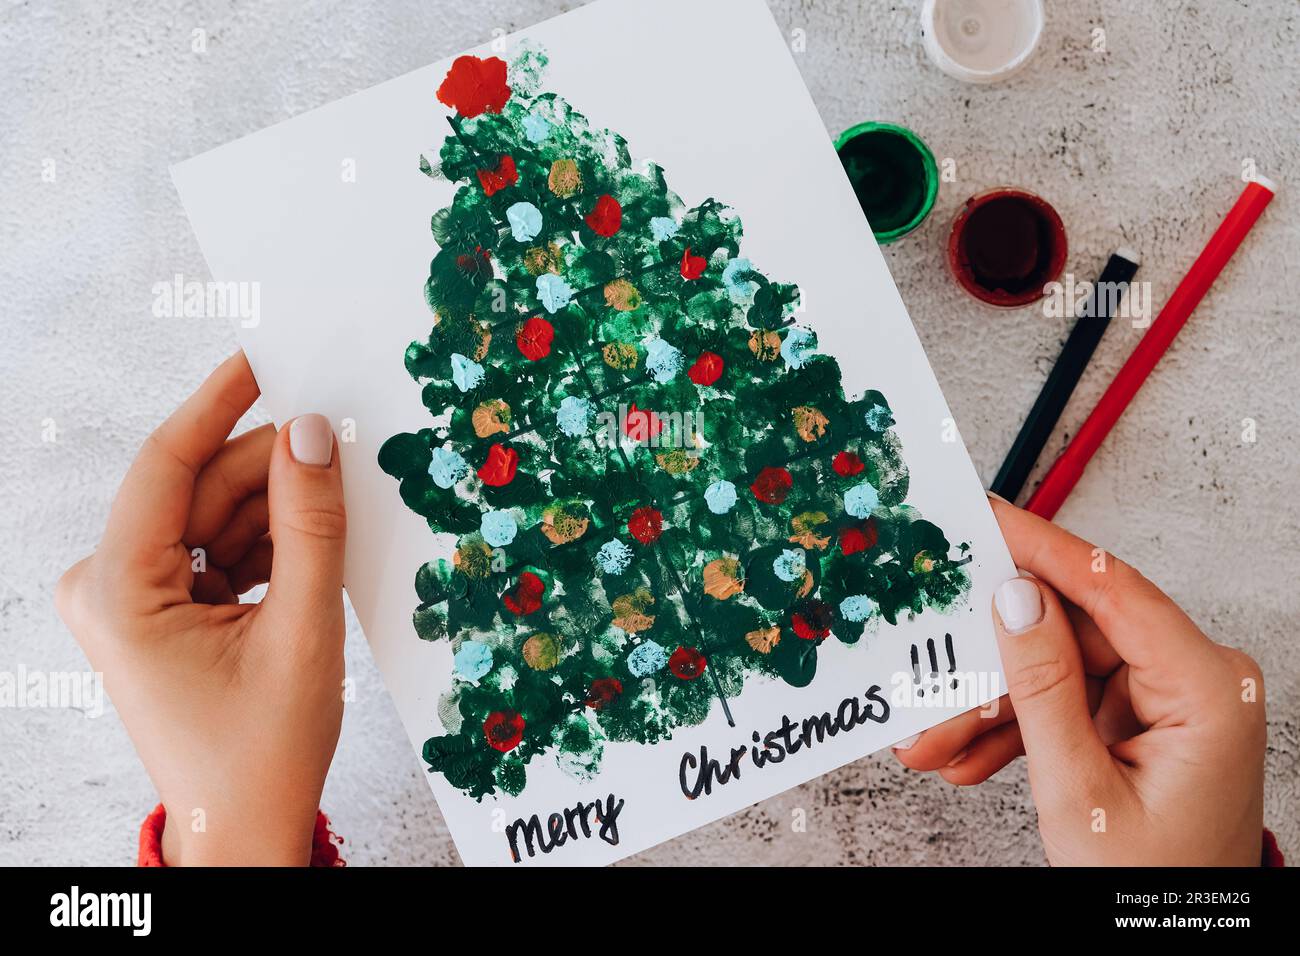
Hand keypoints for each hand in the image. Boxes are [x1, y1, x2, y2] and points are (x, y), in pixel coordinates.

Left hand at [56, 353, 346, 865]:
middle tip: (341, 449)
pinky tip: (307, 554)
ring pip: (210, 517)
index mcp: (116, 595)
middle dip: (270, 471)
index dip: (219, 403)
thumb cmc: (262, 752)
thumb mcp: (301, 627)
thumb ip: (312, 523)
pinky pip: (212, 549)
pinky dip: (264, 545)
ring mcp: (126, 600)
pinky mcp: (154, 611)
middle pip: (197, 491)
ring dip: (274, 513)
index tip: (263, 356)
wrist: (244, 829)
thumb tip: (315, 433)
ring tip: (332, 524)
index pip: (165, 466)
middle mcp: (104, 588)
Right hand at [894, 497, 1265, 865]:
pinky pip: (1062, 700)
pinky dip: (1014, 728)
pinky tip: (967, 753)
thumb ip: (1041, 689)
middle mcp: (1194, 678)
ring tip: (933, 740)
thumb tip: (1013, 600)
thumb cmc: (1152, 884)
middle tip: (927, 671)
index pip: (1110, 588)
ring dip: (989, 708)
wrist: (1177, 938)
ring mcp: (1165, 696)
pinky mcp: (1138, 716)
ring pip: (1053, 669)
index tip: (983, 516)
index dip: (1039, 547)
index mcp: (1207, 688)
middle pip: (1067, 633)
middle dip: (989, 667)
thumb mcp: (1079, 790)